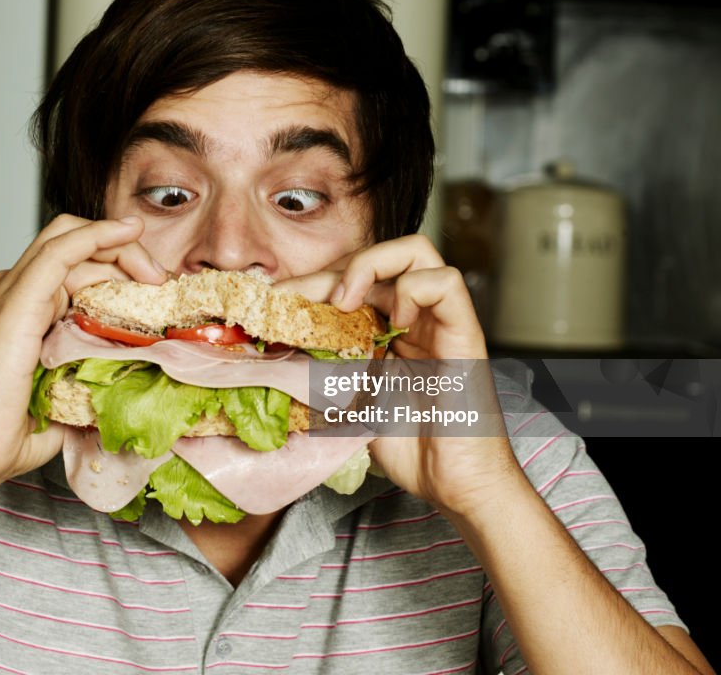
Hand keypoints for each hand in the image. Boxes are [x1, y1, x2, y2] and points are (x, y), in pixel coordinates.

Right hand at [0, 214, 166, 490]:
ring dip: (119, 245)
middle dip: (123, 250)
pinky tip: (127, 232)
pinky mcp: (15, 301)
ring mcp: (9, 292)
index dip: (117, 265)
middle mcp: (12, 291)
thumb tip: (132, 382)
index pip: (74, 263)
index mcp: (21, 308)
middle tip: (158, 280)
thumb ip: (91, 379)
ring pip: (70, 238)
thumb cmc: (4, 436)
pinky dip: (97, 235)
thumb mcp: (63, 397)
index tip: (154, 290)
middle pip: (74, 242)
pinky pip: (60, 251)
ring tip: (153, 272)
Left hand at [276, 235, 520, 516]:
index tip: (276, 302)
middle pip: (377, 258)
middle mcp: (414, 317)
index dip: (312, 282)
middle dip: (330, 271)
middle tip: (297, 298)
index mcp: (386, 329)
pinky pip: (446, 283)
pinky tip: (395, 322)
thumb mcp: (346, 404)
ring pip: (417, 252)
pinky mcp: (465, 333)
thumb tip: (269, 360)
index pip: (351, 279)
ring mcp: (440, 322)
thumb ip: (320, 375)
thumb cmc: (408, 447)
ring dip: (371, 265)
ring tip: (345, 302)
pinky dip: (414, 289)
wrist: (455, 484)